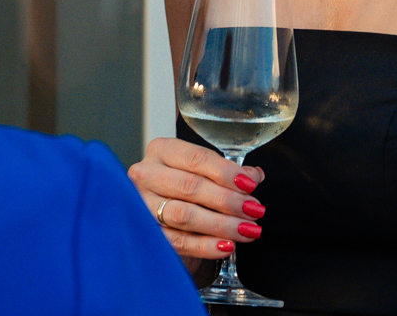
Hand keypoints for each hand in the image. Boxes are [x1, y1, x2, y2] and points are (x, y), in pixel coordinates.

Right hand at [127, 137, 267, 261]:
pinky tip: (227, 246)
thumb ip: (229, 173)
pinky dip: (206, 246)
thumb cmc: (186, 190)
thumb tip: (254, 175)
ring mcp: (142, 205)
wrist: (164, 219)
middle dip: (227, 200)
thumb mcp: (205, 174)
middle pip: (190, 186)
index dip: (226, 172)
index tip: (250, 185)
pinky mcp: (147, 234)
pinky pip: (178, 242)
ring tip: (246, 230)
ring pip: (184, 215)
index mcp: (162, 151)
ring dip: (221, 224)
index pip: (196, 158)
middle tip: (253, 210)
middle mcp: (147, 175)